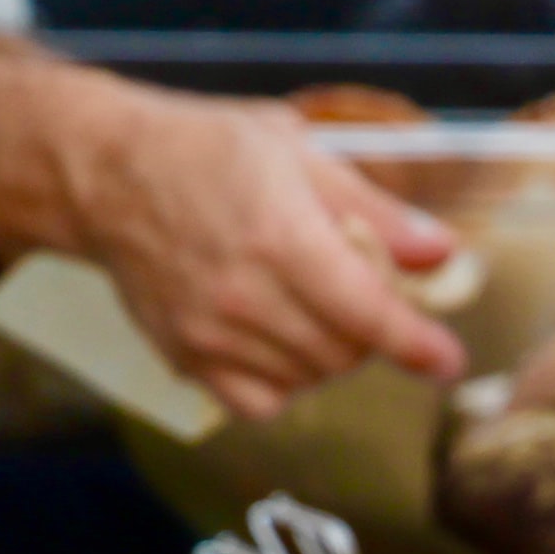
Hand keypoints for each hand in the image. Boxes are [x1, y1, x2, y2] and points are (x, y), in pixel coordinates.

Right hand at [52, 83, 466, 420]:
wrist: (106, 174)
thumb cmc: (205, 151)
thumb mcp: (300, 152)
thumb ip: (375, 209)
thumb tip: (439, 254)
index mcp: (280, 237)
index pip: (366, 312)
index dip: (416, 344)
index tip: (448, 363)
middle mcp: (243, 295)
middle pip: (344, 353)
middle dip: (371, 332)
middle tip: (359, 289)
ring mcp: (210, 333)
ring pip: (308, 379)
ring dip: (330, 353)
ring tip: (312, 303)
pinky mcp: (185, 357)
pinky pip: (259, 402)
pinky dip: (284, 382)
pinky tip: (279, 340)